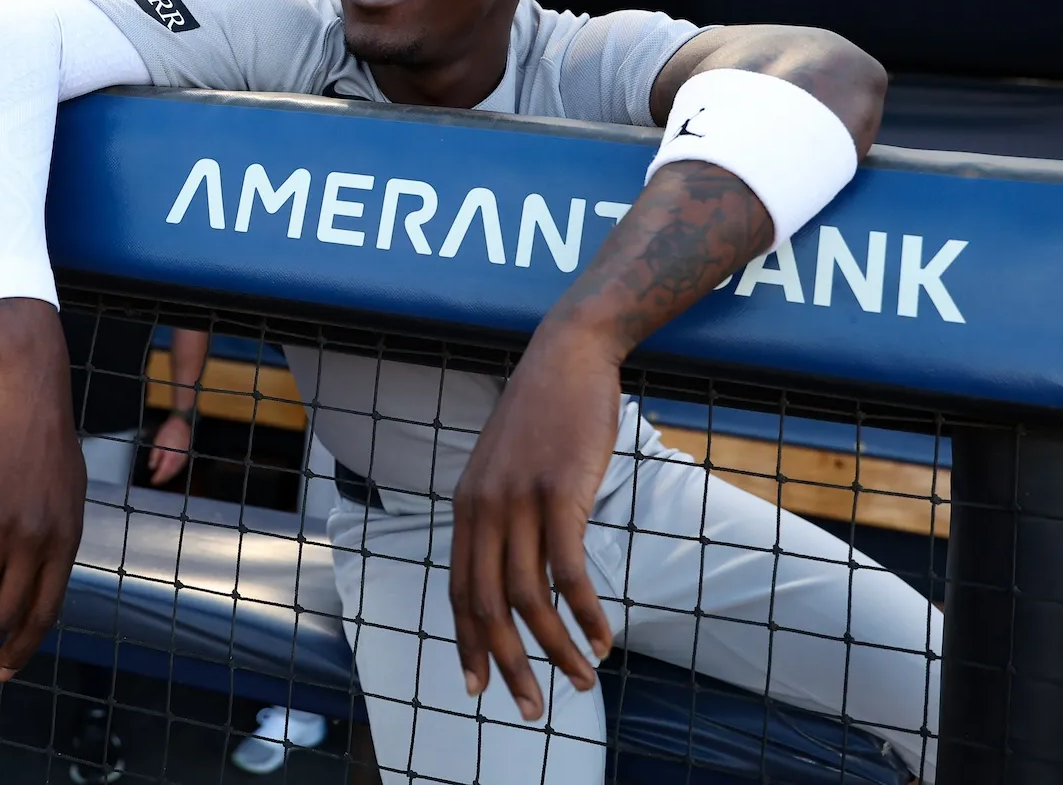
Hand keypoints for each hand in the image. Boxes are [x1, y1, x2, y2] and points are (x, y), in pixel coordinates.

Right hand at [0, 299, 85, 680]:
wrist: (27, 387)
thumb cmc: (43, 438)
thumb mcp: (64, 494)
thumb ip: (51, 537)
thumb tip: (29, 576)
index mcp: (64, 540)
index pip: (44, 612)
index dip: (21, 649)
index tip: (0, 670)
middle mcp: (36, 540)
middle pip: (4, 615)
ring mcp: (2, 525)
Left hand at [147, 413, 192, 485]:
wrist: (182, 423)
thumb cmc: (168, 430)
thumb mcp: (158, 442)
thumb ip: (155, 456)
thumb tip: (152, 467)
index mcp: (171, 456)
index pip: (164, 470)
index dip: (158, 477)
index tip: (153, 481)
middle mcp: (179, 459)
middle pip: (171, 472)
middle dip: (164, 478)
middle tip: (156, 481)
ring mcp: (184, 457)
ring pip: (176, 470)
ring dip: (169, 475)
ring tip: (162, 478)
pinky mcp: (186, 455)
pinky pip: (180, 466)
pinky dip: (174, 470)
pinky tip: (170, 470)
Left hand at [450, 328, 618, 721]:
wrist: (567, 355)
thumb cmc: (545, 414)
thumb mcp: (507, 467)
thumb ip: (503, 515)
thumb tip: (514, 570)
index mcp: (466, 507)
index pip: (458, 592)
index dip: (468, 644)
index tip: (477, 687)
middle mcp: (483, 508)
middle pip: (487, 606)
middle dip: (509, 665)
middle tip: (533, 707)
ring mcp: (519, 499)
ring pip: (529, 596)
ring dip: (557, 647)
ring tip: (585, 679)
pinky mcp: (559, 492)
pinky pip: (570, 569)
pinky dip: (585, 611)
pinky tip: (603, 637)